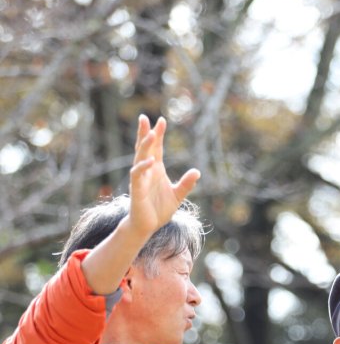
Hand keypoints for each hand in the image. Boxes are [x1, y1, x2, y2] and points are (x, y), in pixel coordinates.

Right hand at [126, 114, 200, 240]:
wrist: (148, 226)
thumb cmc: (159, 209)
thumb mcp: (178, 195)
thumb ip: (186, 184)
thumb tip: (197, 172)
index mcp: (156, 169)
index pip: (156, 148)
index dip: (158, 134)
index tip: (162, 120)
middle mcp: (147, 170)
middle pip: (145, 147)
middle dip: (145, 133)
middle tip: (145, 117)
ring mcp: (140, 178)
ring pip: (140, 157)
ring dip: (145, 146)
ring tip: (151, 133)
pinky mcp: (137, 189)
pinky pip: (137, 174)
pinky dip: (143, 167)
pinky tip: (150, 160)